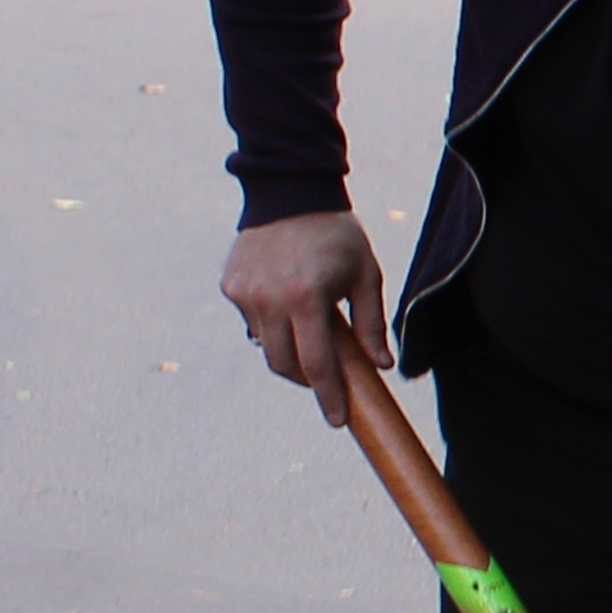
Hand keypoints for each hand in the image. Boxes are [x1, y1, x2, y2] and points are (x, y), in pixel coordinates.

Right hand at [220, 211, 392, 422]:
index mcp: (307, 297)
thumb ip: (371, 324)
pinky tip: (285, 304)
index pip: (317, 364)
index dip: (328, 397)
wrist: (291, 192)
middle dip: (306, 378)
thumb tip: (381, 365)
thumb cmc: (337, 235)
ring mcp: (245, 293)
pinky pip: (252, 322)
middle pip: (284, 365)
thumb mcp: (366, 275)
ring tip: (307, 329)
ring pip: (266, 345)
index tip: (338, 421)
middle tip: (325, 376)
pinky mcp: (230, 286)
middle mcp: (270, 299)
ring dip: (287, 349)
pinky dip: (270, 324)